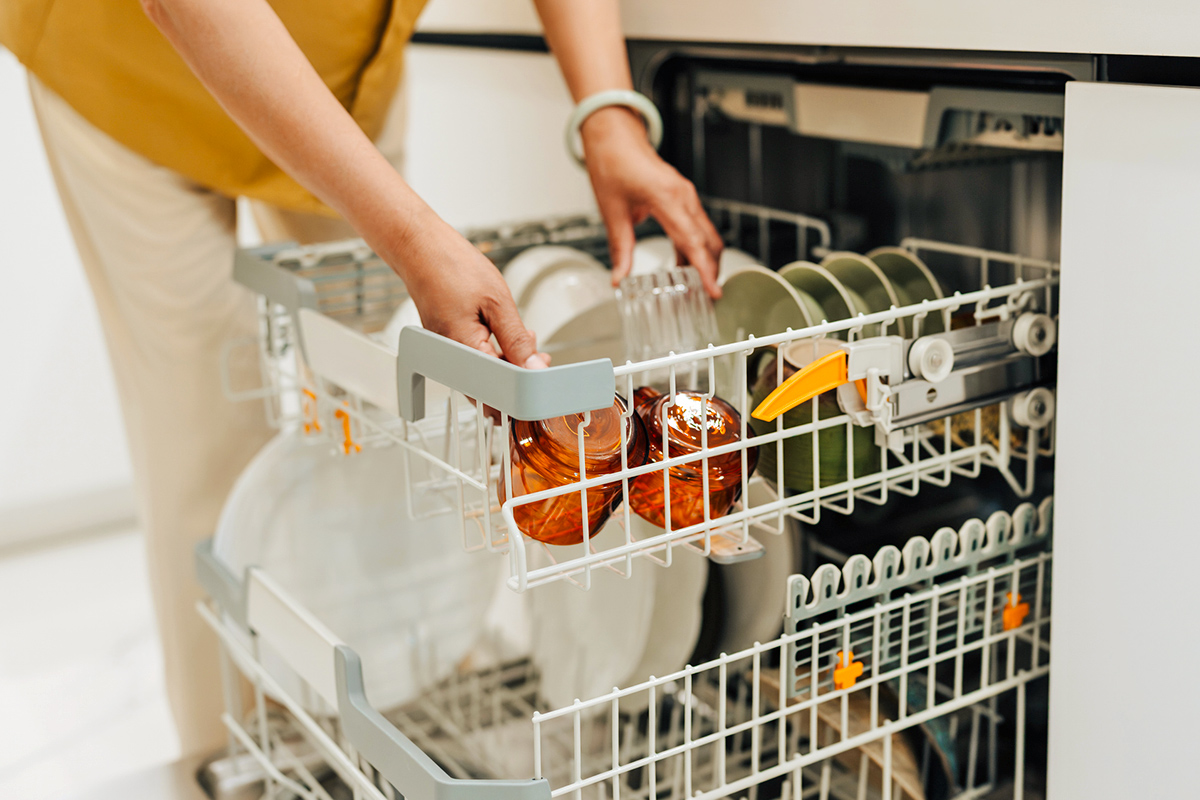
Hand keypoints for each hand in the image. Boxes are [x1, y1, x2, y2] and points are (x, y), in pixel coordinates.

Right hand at [386, 208, 548, 369]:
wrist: (421, 248)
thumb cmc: (452, 267)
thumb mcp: (497, 302)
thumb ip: (516, 339)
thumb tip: (532, 367)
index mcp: (463, 349)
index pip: (500, 386)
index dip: (524, 379)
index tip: (539, 365)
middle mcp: (448, 356)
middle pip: (488, 383)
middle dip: (516, 369)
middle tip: (534, 349)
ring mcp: (443, 351)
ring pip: (480, 371)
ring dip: (504, 359)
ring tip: (518, 336)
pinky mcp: (443, 342)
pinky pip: (470, 357)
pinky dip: (490, 350)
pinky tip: (499, 333)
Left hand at [580, 107, 723, 297]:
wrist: (615, 136)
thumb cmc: (612, 163)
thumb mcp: (612, 211)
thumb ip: (619, 248)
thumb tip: (619, 278)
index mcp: (667, 198)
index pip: (693, 242)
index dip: (704, 270)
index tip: (713, 291)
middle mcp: (684, 196)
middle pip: (709, 241)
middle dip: (710, 271)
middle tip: (704, 298)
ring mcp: (686, 196)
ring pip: (706, 235)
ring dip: (703, 260)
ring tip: (694, 287)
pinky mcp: (684, 197)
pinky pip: (697, 227)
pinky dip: (695, 248)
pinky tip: (683, 265)